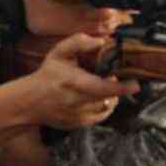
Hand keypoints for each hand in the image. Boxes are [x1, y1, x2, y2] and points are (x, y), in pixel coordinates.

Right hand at [23, 32, 138, 129]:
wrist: (29, 102)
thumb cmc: (46, 76)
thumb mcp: (59, 53)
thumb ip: (79, 42)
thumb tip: (101, 41)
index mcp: (74, 83)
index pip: (103, 88)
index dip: (122, 88)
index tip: (135, 85)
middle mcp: (77, 102)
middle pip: (109, 99)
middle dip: (118, 89)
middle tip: (112, 78)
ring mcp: (79, 116)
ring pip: (107, 108)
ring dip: (111, 98)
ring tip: (103, 87)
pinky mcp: (79, 124)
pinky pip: (100, 116)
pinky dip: (104, 107)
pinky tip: (97, 98)